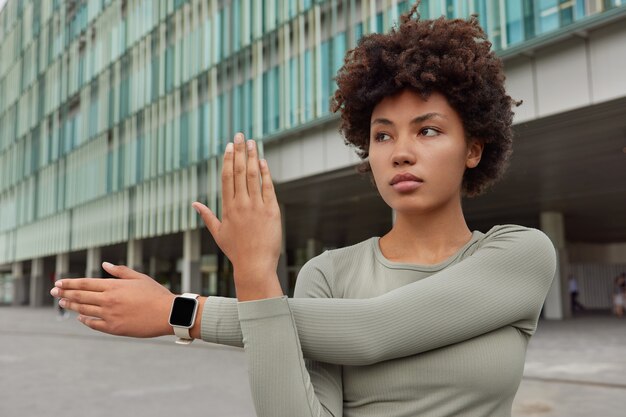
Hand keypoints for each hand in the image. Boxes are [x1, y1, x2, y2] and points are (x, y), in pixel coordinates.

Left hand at [50, 262, 175, 336]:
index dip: (70, 283)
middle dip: (65, 293)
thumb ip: (120, 271)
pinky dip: (85, 320)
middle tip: (54, 292)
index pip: (85, 283)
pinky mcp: (114, 328)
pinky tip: (80, 317)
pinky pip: (94, 324)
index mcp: (114, 286)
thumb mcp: (139, 278)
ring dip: (72, 306)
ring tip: (63, 302)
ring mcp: (110, 315)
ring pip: (84, 310)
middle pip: (80, 296)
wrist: (168, 314)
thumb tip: (104, 264)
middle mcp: (108, 300)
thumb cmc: (155, 293)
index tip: (59, 283)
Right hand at [193, 133, 282, 300]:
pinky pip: (268, 188)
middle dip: (240, 151)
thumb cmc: (236, 251)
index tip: (229, 146)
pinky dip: (265, 173)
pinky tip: (263, 161)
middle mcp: (241, 204)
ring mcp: (257, 207)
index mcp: (228, 208)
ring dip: (252, 157)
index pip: (227, 178)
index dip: (228, 160)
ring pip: (254, 176)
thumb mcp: (218, 233)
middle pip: (240, 172)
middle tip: (240, 135)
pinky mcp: (272, 211)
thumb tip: (194, 204)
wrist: (255, 265)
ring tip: (253, 142)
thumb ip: (207, 216)